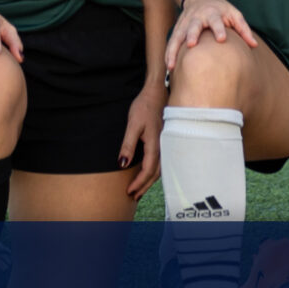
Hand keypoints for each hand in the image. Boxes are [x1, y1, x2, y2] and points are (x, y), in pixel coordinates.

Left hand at [119, 81, 164, 200]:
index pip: (148, 170)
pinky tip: (148, 172)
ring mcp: (166, 143)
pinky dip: (154, 171)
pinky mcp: (165, 140)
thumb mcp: (132, 125)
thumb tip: (122, 164)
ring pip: (160, 168)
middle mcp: (163, 146)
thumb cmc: (144, 106)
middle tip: (133, 196)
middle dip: (144, 186)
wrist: (156, 92)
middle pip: (156, 173)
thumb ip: (128, 145)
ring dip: (149, 180)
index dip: (139, 182)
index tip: (129, 191)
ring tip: (139, 189)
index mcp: (155, 145)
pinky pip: (161, 161)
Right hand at [164, 0, 258, 75]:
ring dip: (174, 50)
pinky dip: (168, 53)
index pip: (216, 21)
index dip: (219, 29)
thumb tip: (254, 46)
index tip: (222, 39)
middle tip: (191, 45)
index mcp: (212, 13)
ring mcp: (185, 23)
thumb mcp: (234, 14)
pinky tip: (168, 66)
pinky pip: (172, 42)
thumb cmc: (221, 9)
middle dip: (192, 35)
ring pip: (178, 36)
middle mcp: (197, 17)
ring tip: (172, 65)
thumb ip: (243, 29)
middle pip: (193, 26)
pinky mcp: (177, 29)